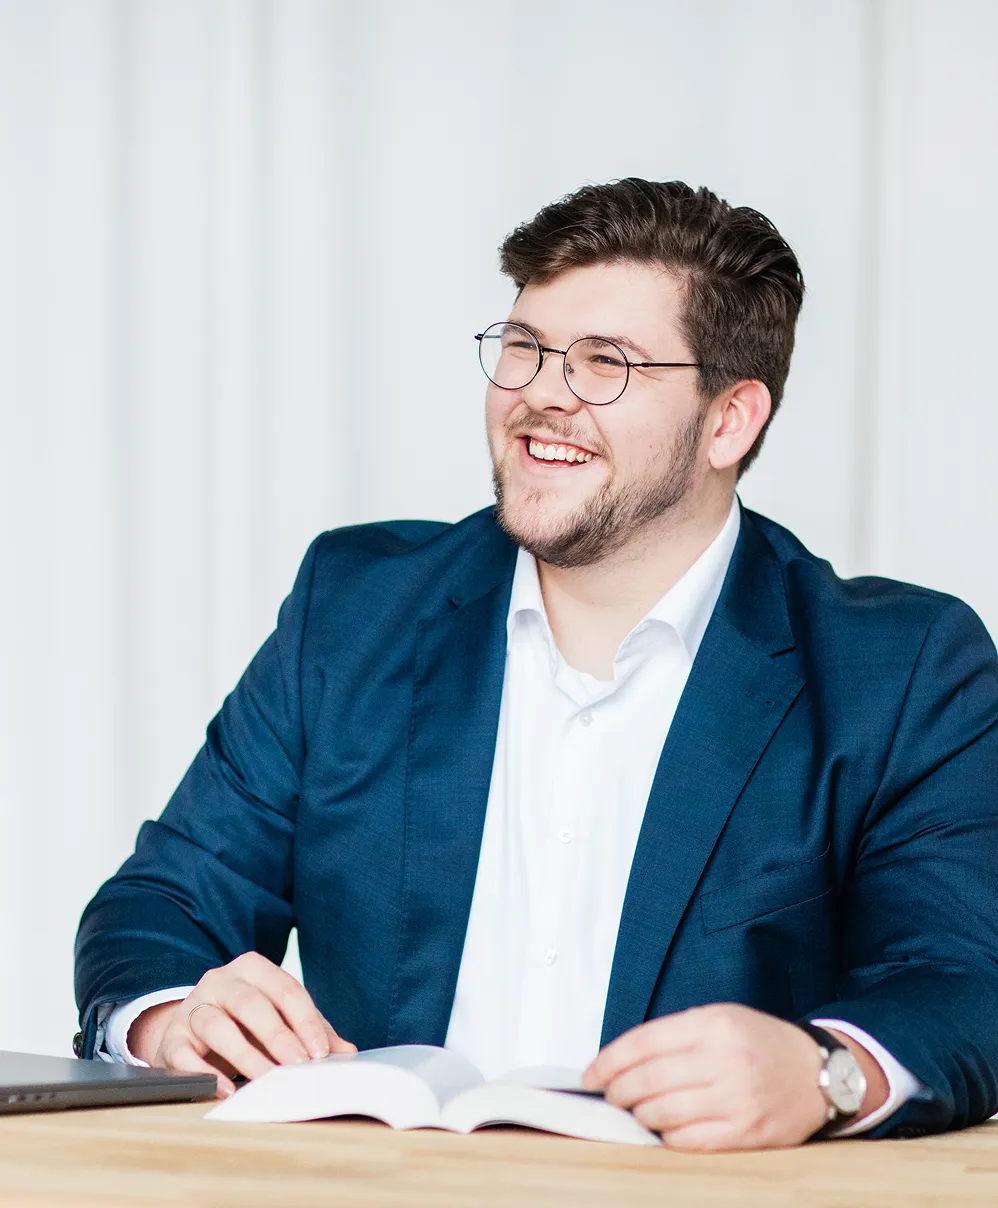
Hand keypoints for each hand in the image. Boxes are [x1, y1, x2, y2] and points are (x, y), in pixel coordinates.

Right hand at [127, 952, 355, 1096]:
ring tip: (267, 1080)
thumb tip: (346, 1053)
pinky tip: (225, 1090)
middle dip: (278, 1036)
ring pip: (217, 1025)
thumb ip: (311, 1031)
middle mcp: (220, 981)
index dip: (305, 1021)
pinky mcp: (172, 1039)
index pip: (285, 989)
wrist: (189, 1032)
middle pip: (251, 1003)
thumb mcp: (278, 1020)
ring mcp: (192, 1007)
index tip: (321, 1053)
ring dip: (245, 1056)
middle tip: (298, 1066)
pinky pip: (185, 1055)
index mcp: (252, 969)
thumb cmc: (244, 1023)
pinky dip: (204, 1073)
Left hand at [583, 1003, 867, 1150]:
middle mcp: (724, 1060)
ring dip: (639, 1115)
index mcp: (712, 1024)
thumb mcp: (719, 1018)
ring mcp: (736, 1099)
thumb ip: (675, 1035)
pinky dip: (667, 1136)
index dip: (608, 1061)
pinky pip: (689, 1141)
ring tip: (637, 1110)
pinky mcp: (746, 1133)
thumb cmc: (762, 1043)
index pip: (642, 1043)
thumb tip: (624, 1060)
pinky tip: (665, 1128)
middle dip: (618, 1091)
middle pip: (647, 1080)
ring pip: (663, 1114)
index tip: (592, 1074)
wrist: (817, 1072)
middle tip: (610, 1095)